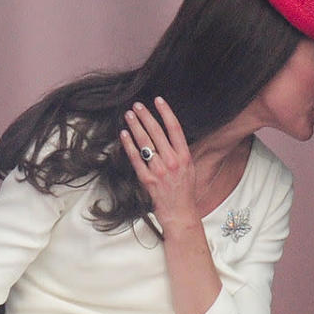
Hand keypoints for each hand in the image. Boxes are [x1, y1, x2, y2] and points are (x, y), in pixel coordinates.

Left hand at [120, 96, 196, 225]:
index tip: (158, 100)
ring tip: (129, 115)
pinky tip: (124, 135)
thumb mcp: (189, 168)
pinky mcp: (147, 179)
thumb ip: (179, 152)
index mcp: (185, 156)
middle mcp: (172, 161)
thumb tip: (168, 136)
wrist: (180, 213)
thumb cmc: (184, 192)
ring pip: (145, 143)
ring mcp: (159, 170)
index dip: (166, 112)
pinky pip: (136, 158)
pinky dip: (129, 145)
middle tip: (137, 106)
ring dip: (136, 126)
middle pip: (157, 132)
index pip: (175, 128)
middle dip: (146, 116)